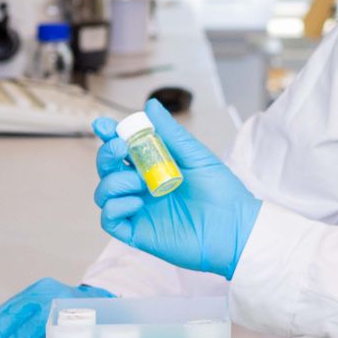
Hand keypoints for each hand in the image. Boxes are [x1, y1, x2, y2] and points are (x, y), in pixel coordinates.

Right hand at [92, 99, 259, 278]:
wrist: (234, 226)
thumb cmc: (221, 191)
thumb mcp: (195, 156)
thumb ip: (170, 133)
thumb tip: (151, 105)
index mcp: (154, 167)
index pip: (123, 150)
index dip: (109, 136)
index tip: (104, 125)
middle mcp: (142, 187)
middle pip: (108, 169)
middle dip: (107, 155)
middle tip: (121, 148)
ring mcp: (138, 209)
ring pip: (104, 193)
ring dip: (114, 181)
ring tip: (140, 181)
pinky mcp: (137, 232)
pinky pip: (109, 219)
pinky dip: (115, 207)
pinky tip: (138, 202)